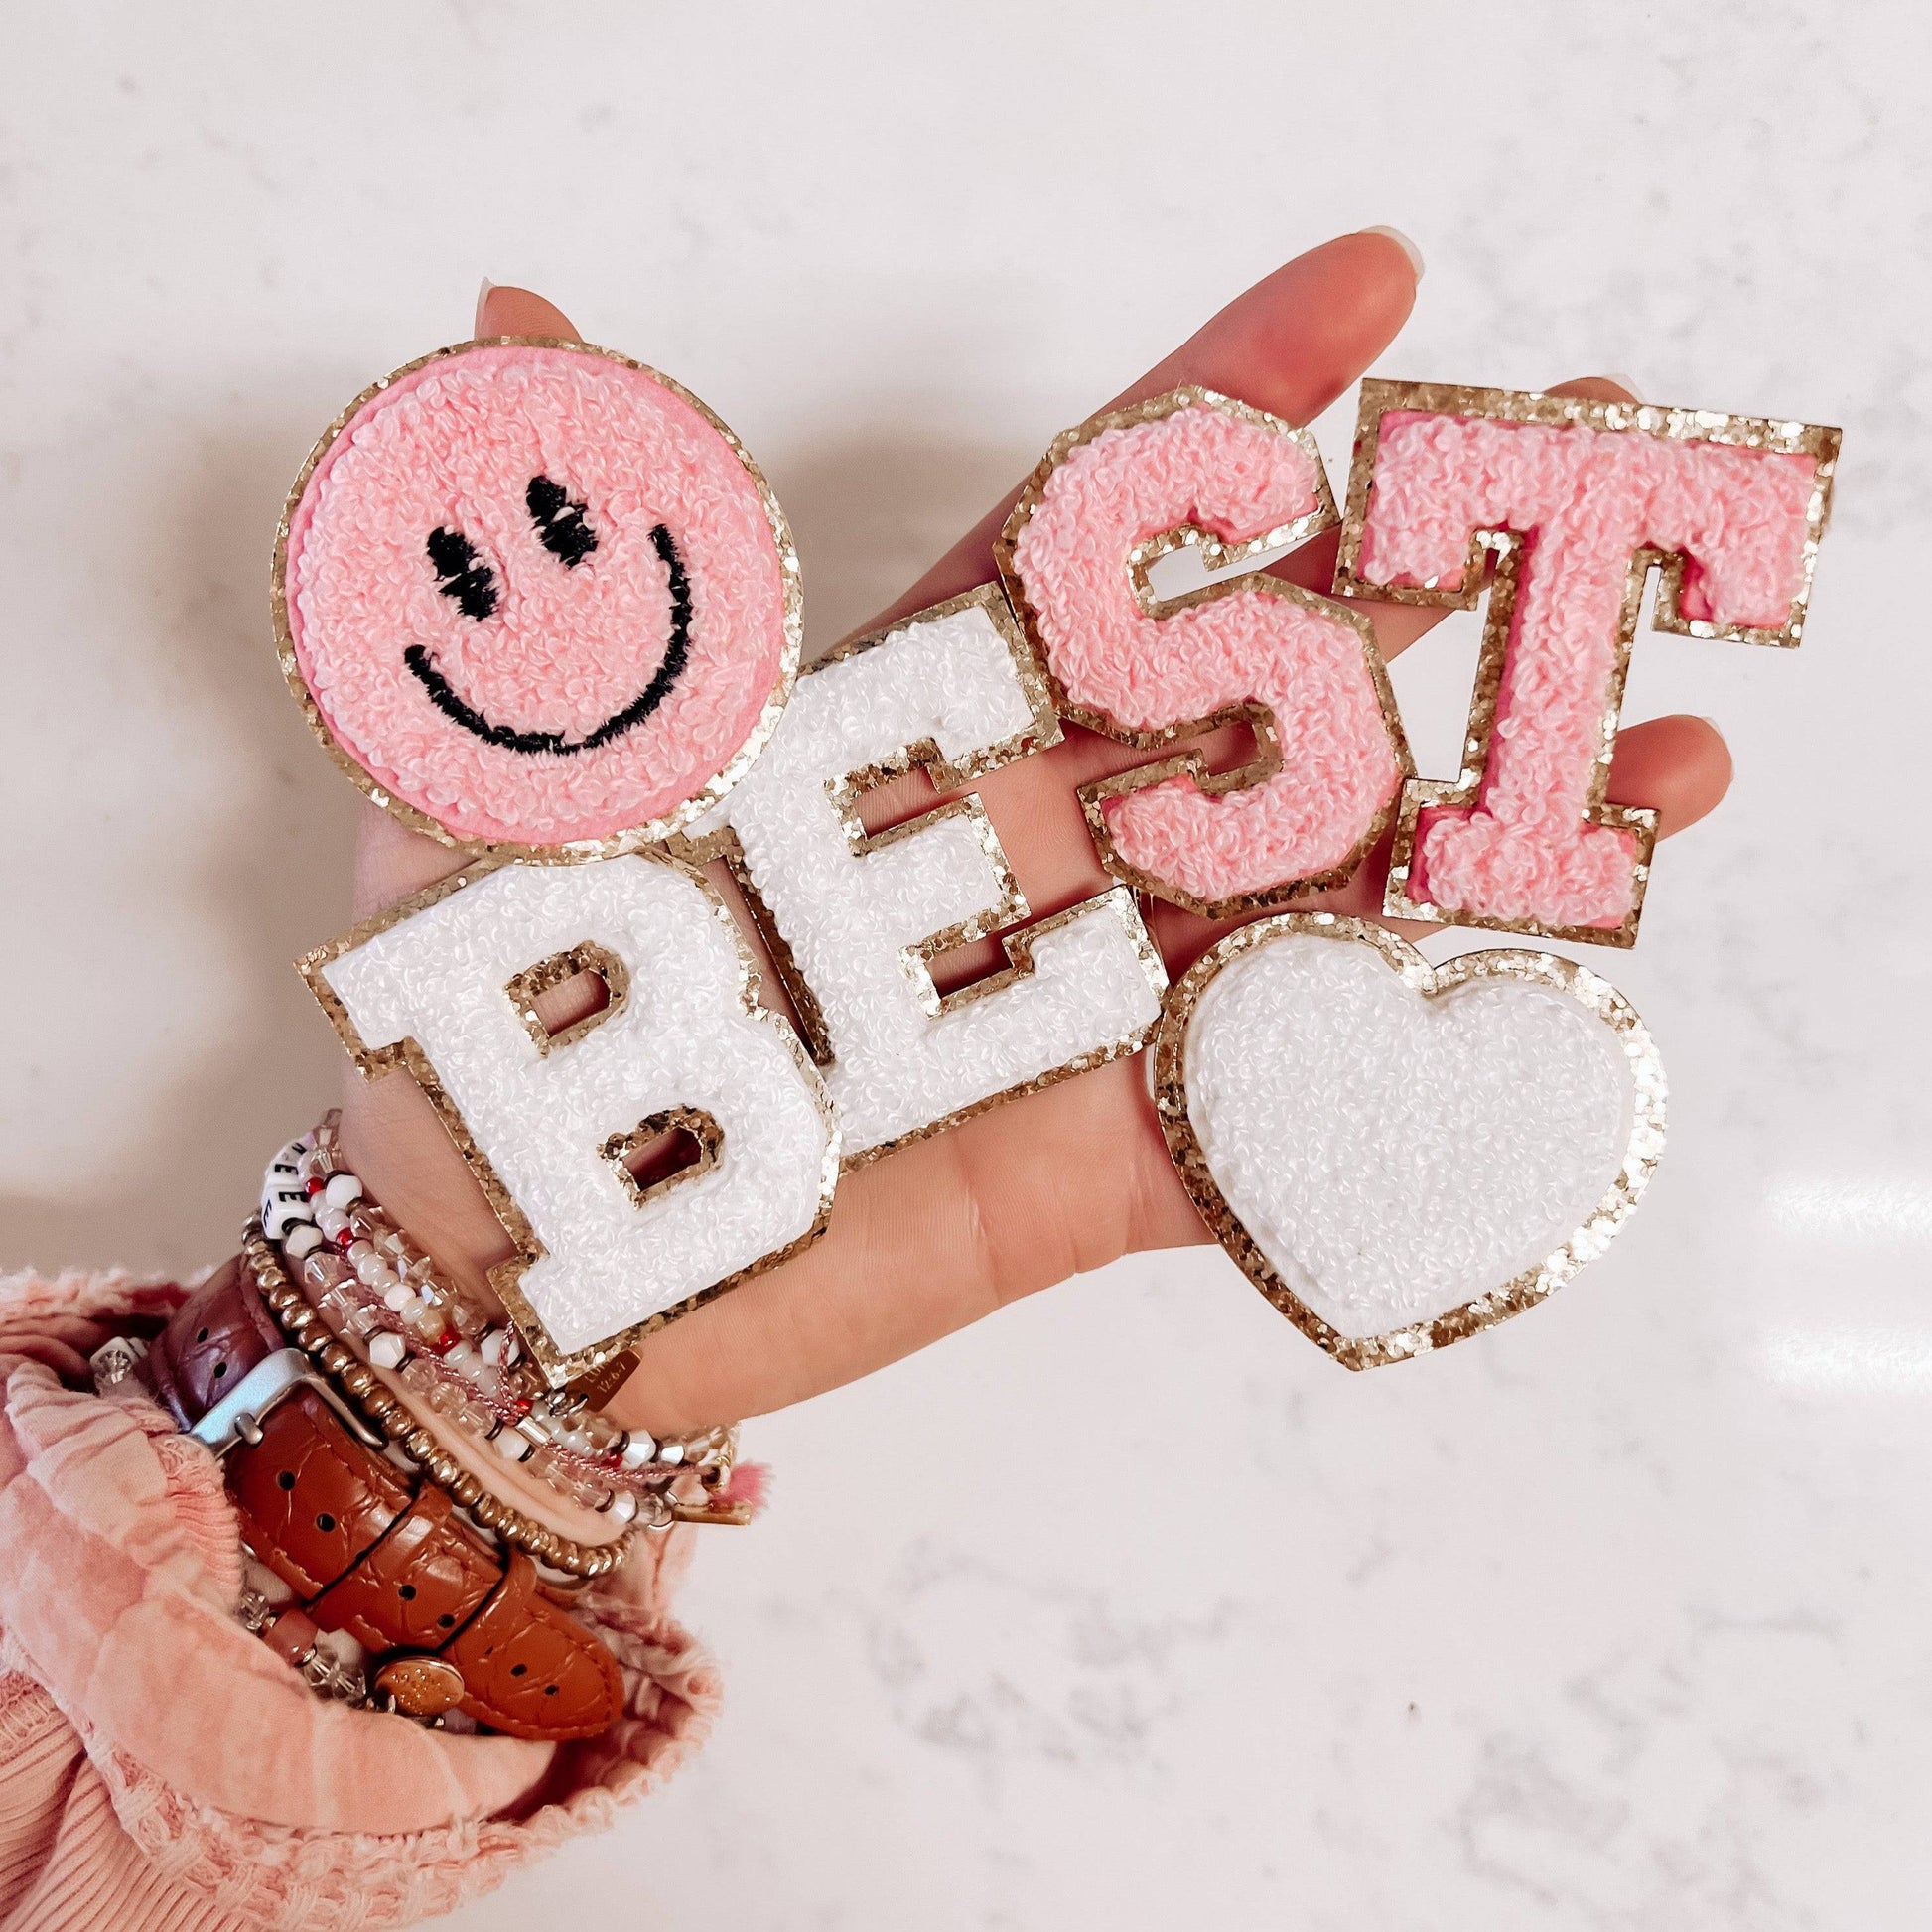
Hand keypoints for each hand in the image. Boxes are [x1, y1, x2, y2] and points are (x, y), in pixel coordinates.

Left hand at [338, 232, 1730, 1430]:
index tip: (1370, 299)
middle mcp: (1015, 851)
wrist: (503, 1277)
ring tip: (1658, 759)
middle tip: (1585, 481)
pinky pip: (1274, 1124)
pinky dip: (1400, 1081)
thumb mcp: (505, 772)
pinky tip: (1550, 1011)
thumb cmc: (483, 1011)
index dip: (1224, 414)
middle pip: (1251, 701)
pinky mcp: (1090, 1174)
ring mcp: (1072, 1014)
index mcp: (899, 731)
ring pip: (1305, 910)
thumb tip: (507, 318)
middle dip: (1422, 592)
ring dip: (1481, 837)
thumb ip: (569, 570)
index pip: (1092, 540)